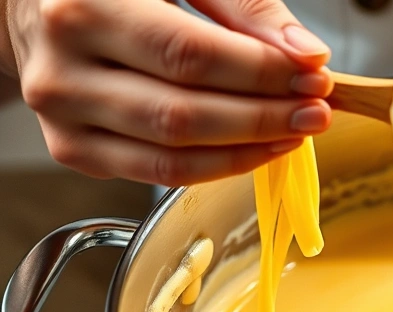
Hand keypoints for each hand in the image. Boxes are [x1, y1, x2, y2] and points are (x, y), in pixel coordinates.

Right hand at [3, 0, 334, 184]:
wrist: (38, 5)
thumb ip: (244, 6)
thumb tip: (305, 54)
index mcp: (82, 7)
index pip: (189, 55)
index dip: (260, 74)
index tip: (314, 77)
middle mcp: (61, 69)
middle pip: (183, 113)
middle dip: (264, 117)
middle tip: (315, 111)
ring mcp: (63, 117)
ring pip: (172, 155)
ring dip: (247, 149)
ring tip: (294, 132)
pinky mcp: (73, 150)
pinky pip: (157, 173)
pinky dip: (217, 166)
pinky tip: (256, 148)